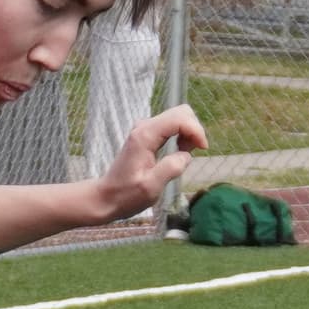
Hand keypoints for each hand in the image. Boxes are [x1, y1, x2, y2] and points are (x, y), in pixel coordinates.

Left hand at [103, 103, 206, 219]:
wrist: (106, 197)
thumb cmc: (126, 195)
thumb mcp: (152, 187)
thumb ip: (171, 168)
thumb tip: (186, 155)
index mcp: (145, 135)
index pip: (179, 118)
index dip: (196, 130)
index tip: (202, 150)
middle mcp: (144, 126)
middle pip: (181, 112)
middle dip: (194, 129)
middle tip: (192, 152)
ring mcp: (145, 129)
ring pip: (177, 117)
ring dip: (188, 132)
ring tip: (185, 154)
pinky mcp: (146, 135)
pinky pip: (171, 126)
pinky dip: (181, 135)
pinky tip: (179, 152)